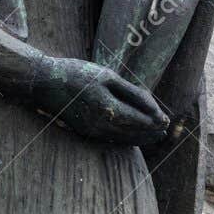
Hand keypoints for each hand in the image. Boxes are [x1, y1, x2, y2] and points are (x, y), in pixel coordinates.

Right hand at [35, 57, 169, 146]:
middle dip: (151, 131)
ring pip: (124, 139)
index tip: (167, 119)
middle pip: (133, 133)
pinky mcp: (86, 133)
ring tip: (156, 134)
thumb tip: (153, 107)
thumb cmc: (78, 74)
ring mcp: (92, 131)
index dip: (155, 120)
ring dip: (141, 137)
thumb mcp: (108, 76)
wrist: (45, 83)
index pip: (138, 119)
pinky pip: (112, 139)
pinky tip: (135, 135)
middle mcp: (100, 125)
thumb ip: (132, 92)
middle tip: (166, 128)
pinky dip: (127, 138)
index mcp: (107, 108)